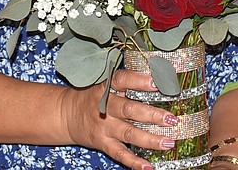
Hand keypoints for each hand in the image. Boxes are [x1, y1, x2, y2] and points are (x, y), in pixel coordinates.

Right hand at [58, 68, 179, 169]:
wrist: (66, 114)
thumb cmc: (93, 96)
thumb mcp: (105, 83)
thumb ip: (128, 81)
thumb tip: (158, 76)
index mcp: (106, 87)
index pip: (122, 80)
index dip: (139, 80)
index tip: (156, 82)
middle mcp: (105, 107)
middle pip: (129, 110)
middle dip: (152, 115)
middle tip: (171, 119)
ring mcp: (104, 127)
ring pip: (129, 133)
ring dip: (150, 139)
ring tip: (168, 142)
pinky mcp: (103, 143)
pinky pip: (120, 154)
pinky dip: (134, 162)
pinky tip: (148, 166)